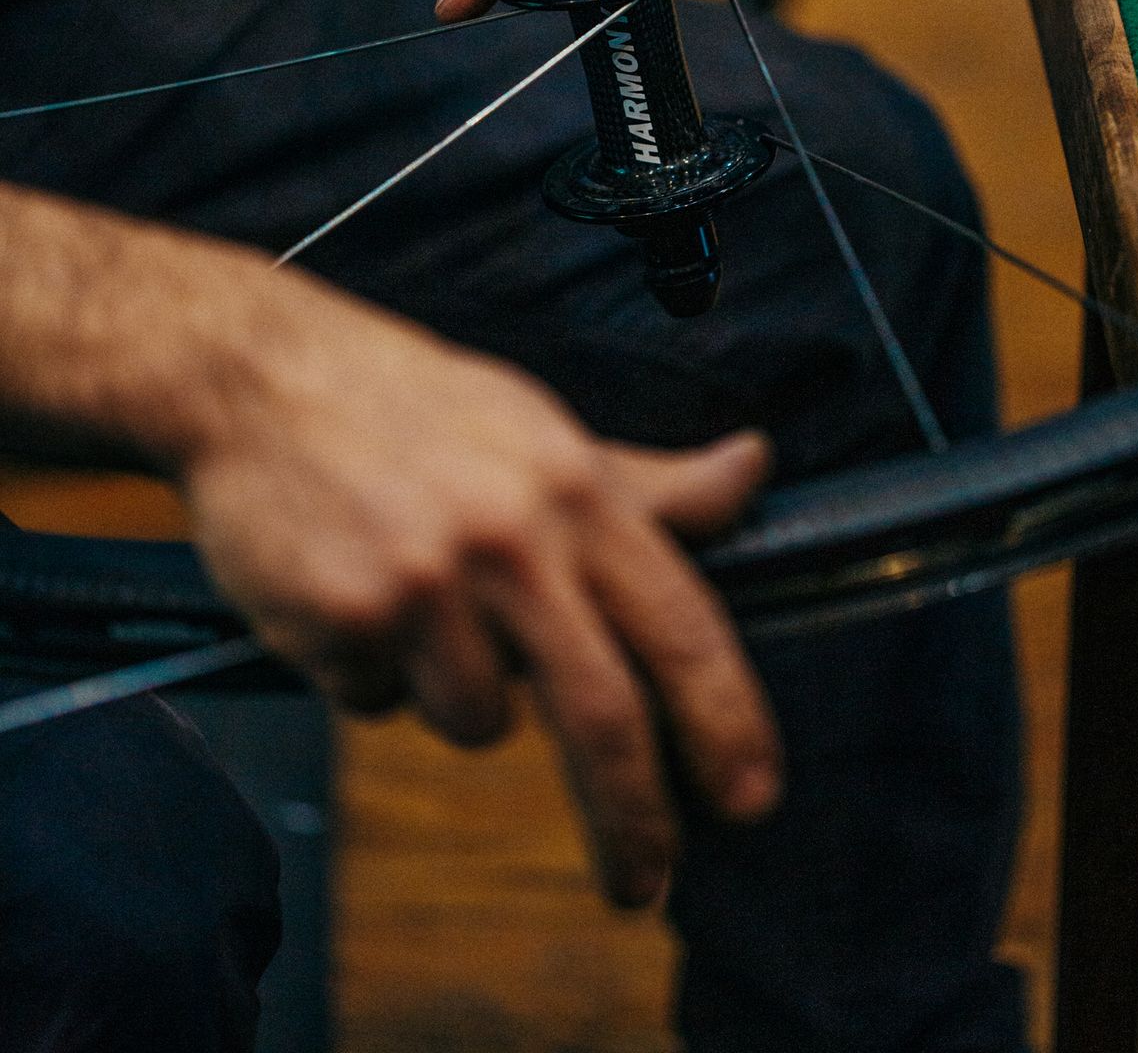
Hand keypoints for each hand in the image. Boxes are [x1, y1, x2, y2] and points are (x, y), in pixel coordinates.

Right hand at [179, 259, 782, 906]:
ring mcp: (429, 579)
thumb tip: (754, 467)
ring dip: (455, 690)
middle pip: (604, 714)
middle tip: (646, 885)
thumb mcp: (541, 430)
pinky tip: (350, 590)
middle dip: (634, 817)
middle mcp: (514, 536)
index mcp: (576, 488)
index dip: (728, 721)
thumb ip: (648, 481)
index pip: (682, 623)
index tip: (751, 799)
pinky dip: (372, 672)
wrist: (260, 377)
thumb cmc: (417, 408)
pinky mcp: (349, 615)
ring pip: (479, 721)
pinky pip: (381, 703)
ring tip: (416, 596)